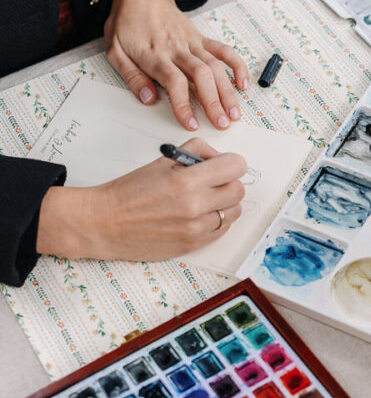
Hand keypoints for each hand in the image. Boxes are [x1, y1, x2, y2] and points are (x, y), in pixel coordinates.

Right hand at [37, 139, 245, 260]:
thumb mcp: (161, 161)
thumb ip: (194, 152)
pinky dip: (216, 220)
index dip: (232, 163)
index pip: (235, 167)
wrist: (105, 223)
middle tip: (214, 181)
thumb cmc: (129, 192)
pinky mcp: (193, 245)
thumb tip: (218, 157)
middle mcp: (195, 207)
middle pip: (238, 190)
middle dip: (229, 182)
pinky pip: (222, 230)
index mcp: (186, 181)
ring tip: (205, 199)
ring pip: (234, 212)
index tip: (225, 164)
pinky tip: (199, 215)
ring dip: (225, 203)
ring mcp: (196, 229)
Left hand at [104, 0, 248, 130]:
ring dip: (228, 91)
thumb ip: (132, 77)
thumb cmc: (126, 24)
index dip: (185, 105)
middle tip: (222, 124)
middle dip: (214, 102)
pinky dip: (237, 66)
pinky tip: (243, 84)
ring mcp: (192, 42)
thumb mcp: (115, 51)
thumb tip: (147, 98)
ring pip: (215, 66)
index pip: (175, 82)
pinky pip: (223, 50)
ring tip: (234, 114)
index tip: (192, 124)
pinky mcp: (201, 38)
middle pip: (201, 76)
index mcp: (155, 54)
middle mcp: (177, 48)